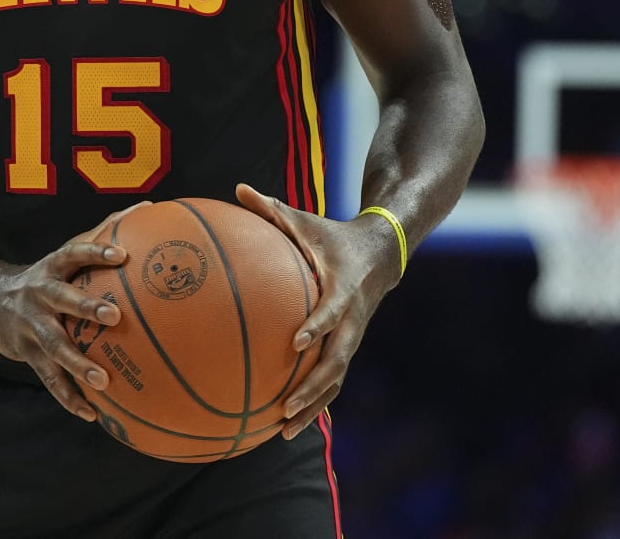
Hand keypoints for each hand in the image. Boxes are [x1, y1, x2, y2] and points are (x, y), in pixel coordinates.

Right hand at [0, 202, 148, 422]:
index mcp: (52, 268)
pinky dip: (69, 398)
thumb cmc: (47, 275)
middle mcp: (39, 295)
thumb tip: (147, 207)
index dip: (96, 253)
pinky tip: (92, 414)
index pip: (74, 254)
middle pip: (62, 300)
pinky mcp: (28, 355)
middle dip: (86, 308)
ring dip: (77, 364)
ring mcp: (31, 327)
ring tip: (104, 381)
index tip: (122, 255)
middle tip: (115, 317)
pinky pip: (49, 379)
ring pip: (54, 347)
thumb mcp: (65, 253)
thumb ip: (104, 231)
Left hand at [235, 183, 401, 439]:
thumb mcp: (306, 219)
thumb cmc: (333, 235)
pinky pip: (333, 380)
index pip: (332, 310)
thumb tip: (237, 189)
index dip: (318, 325)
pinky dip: (316, 403)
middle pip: (338, 360)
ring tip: (285, 430)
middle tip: (286, 407)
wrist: (382, 253)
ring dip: (314, 406)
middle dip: (314, 387)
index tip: (295, 341)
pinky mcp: (349, 347)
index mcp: (343, 286)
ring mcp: (353, 336)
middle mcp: (353, 318)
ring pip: (337, 379)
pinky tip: (288, 422)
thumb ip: (272, 209)